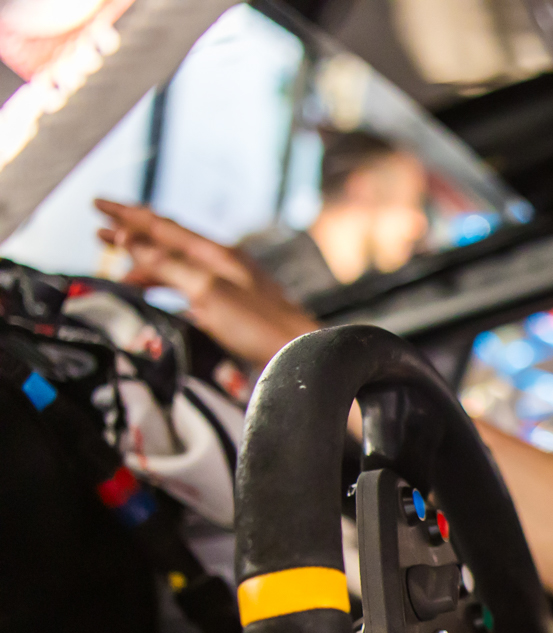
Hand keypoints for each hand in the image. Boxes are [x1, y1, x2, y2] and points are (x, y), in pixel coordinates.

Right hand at [95, 200, 318, 373]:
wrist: (300, 353)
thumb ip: (167, 265)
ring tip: (121, 272)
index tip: (97, 205)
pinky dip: (168, 287)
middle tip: (99, 231)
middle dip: (133, 236)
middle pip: (169, 243)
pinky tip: (163, 297)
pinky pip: (191, 288)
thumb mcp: (206, 290)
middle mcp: (223, 264)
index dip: (127, 215)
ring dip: (147, 266)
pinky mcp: (235, 307)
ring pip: (178, 267)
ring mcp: (230, 284)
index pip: (162, 226)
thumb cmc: (260, 325)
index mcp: (216, 253)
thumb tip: (130, 240)